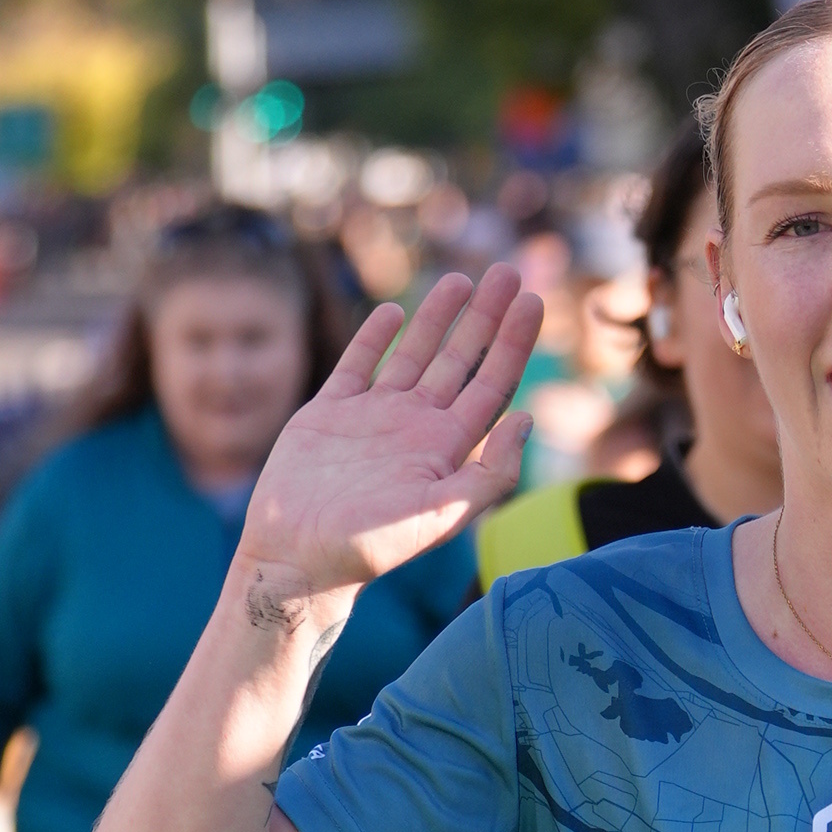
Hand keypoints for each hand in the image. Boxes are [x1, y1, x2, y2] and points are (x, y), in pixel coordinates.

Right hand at [233, 270, 537, 619]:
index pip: (491, 385)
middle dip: (486, 318)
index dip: (513, 344)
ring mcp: (372, 418)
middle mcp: (414, 428)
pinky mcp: (328, 413)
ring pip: (414, 354)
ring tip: (461, 279)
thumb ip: (488, 473)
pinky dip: (374, 337)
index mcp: (445, 449)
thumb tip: (527, 419)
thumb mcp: (440, 516)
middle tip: (509, 273)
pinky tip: (393, 311)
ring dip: (438, 317)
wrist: (297, 558)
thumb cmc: (369, 548)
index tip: (533, 303)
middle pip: (460, 361)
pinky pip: (357, 365)